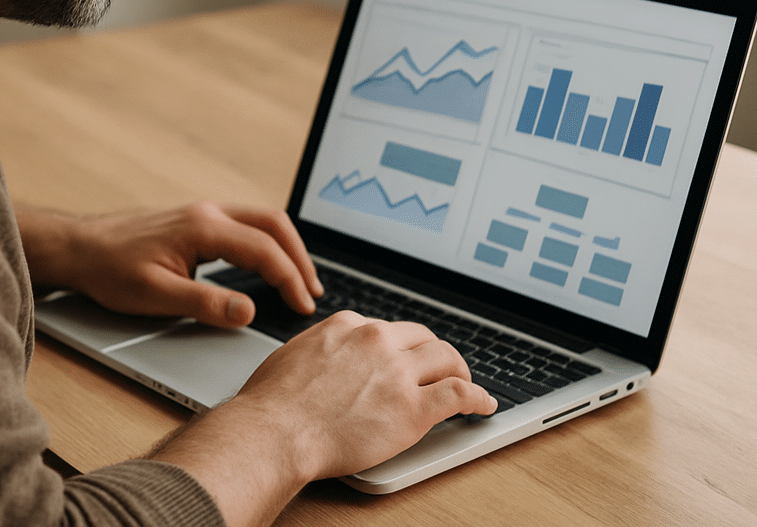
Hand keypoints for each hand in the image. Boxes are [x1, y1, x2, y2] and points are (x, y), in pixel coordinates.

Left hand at [14, 200, 322, 327]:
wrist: (83, 248)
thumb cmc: (112, 271)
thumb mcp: (156, 295)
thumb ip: (205, 303)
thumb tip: (248, 310)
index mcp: (203, 227)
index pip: (263, 249)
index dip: (289, 278)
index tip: (303, 306)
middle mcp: (209, 212)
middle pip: (273, 224)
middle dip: (299, 257)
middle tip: (312, 292)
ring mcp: (205, 212)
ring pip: (263, 220)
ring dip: (287, 247)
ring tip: (300, 280)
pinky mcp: (199, 220)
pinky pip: (248, 223)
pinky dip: (269, 243)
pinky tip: (269, 264)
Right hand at [232, 311, 495, 478]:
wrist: (276, 431)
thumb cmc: (273, 401)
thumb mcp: (294, 352)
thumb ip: (319, 347)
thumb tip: (323, 355)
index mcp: (348, 325)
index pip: (387, 329)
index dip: (399, 346)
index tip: (404, 358)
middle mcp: (376, 340)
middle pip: (422, 337)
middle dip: (434, 352)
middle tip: (440, 368)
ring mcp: (397, 372)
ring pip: (446, 358)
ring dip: (459, 369)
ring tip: (465, 382)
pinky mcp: (412, 408)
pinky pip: (458, 395)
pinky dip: (477, 397)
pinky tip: (483, 404)